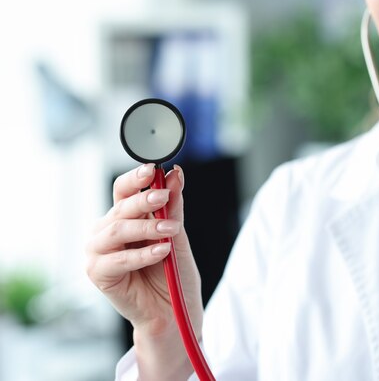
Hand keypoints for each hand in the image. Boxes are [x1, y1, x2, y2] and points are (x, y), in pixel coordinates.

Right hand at [85, 164, 202, 377]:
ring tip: (170, 230)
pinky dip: (142, 254)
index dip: (136, 179)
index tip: (153, 169)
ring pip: (117, 230)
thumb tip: (175, 175)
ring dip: (146, 228)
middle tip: (164, 196)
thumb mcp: (177, 235)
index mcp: (124, 218)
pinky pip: (118, 260)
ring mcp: (99, 252)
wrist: (173, 312)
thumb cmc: (173, 274)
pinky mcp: (98, 274)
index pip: (124, 190)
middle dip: (144, 200)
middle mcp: (107, 231)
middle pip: (120, 207)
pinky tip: (162, 251)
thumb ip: (172, 207)